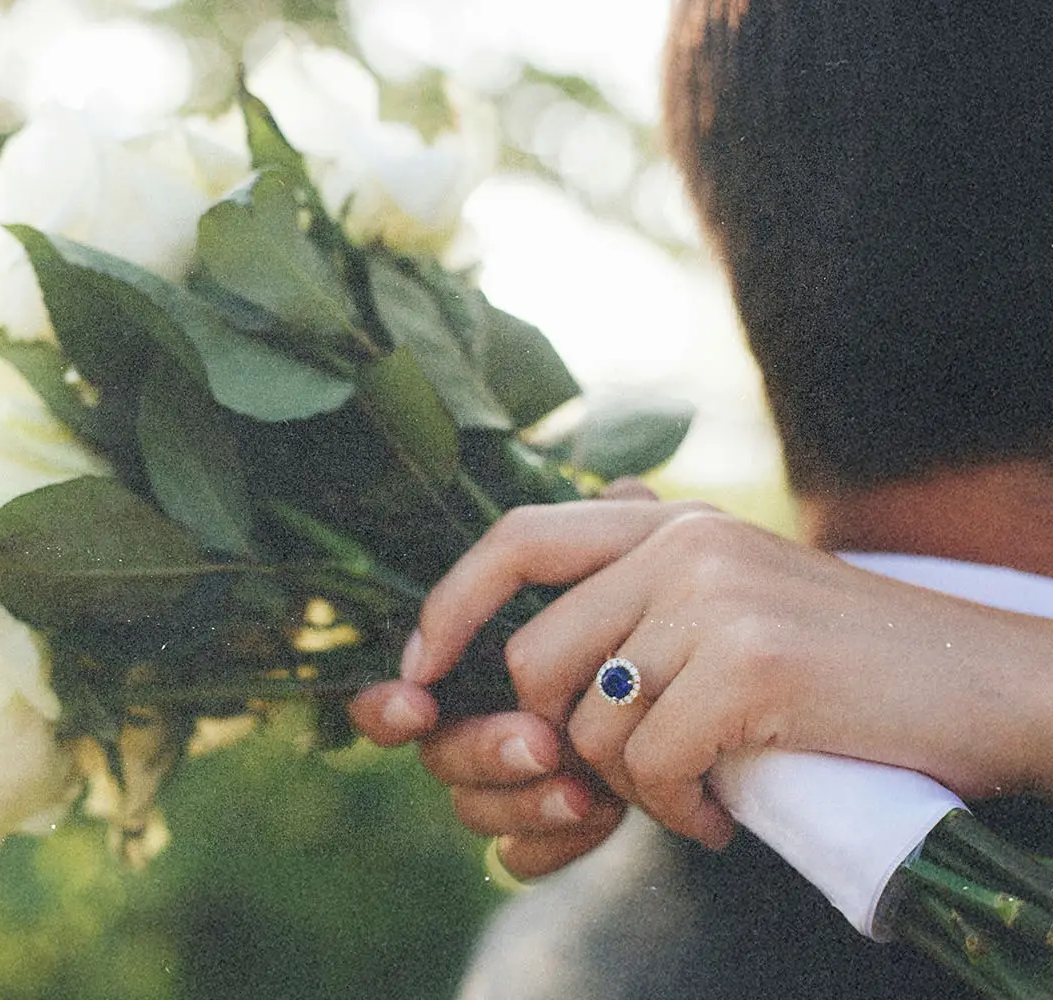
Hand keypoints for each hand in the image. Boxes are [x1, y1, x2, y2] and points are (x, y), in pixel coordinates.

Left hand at [364, 500, 1052, 857]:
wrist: (992, 687)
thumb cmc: (848, 673)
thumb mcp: (731, 613)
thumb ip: (635, 617)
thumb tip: (518, 684)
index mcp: (669, 526)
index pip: (513, 538)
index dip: (446, 606)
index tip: (413, 672)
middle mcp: (683, 544)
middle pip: (532, 659)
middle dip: (553, 742)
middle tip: (621, 781)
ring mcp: (717, 597)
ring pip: (588, 723)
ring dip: (627, 787)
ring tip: (697, 792)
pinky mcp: (752, 663)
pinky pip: (652, 766)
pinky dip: (677, 813)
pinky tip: (724, 813)